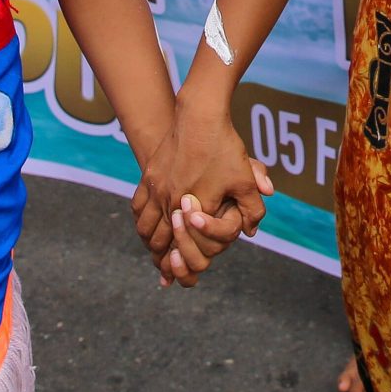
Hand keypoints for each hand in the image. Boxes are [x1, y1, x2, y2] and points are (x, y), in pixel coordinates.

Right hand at [132, 106, 273, 286]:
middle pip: (157, 241)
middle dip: (161, 257)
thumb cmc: (225, 148)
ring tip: (154, 249)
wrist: (199, 117)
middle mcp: (169, 202)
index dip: (178, 265)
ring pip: (144, 226)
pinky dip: (140, 220)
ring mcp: (155, 188)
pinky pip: (137, 206)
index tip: (176, 275)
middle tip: (164, 268)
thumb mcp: (246, 180)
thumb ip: (252, 209)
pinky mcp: (148, 175)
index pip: (179, 247)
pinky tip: (145, 223)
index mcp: (193, 210)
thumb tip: (252, 231)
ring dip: (149, 240)